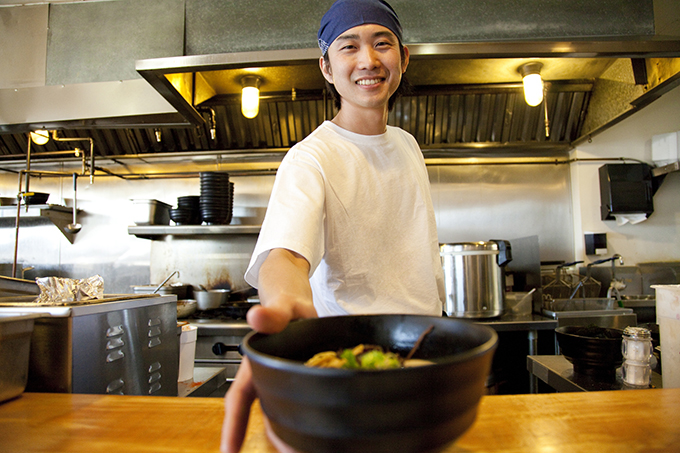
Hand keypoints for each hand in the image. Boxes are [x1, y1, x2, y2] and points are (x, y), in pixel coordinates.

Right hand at [220, 303, 315, 452]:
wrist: (297, 304)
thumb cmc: (285, 307)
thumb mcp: (280, 308)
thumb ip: (272, 314)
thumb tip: (257, 315)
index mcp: (256, 363)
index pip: (239, 398)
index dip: (233, 426)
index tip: (229, 451)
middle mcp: (266, 377)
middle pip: (262, 413)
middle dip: (269, 437)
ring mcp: (282, 382)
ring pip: (278, 413)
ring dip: (286, 433)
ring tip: (301, 449)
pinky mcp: (299, 383)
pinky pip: (299, 405)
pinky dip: (305, 421)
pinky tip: (317, 434)